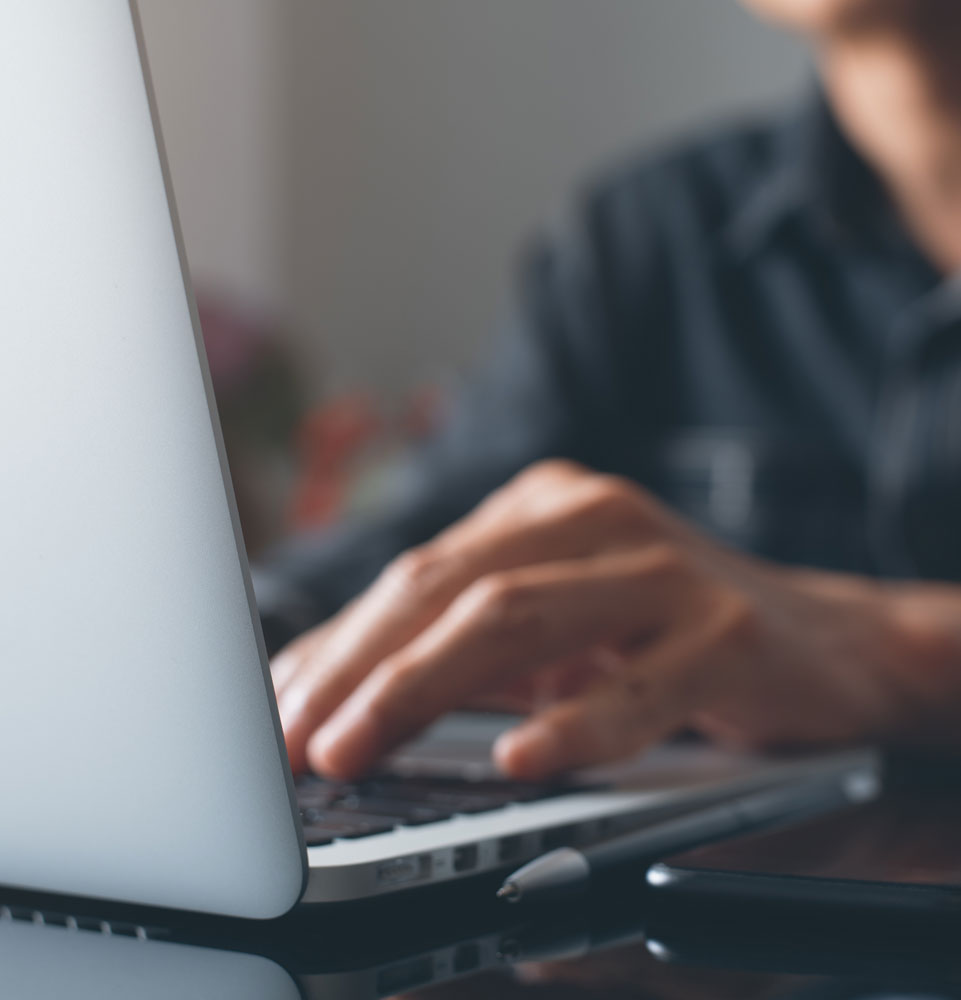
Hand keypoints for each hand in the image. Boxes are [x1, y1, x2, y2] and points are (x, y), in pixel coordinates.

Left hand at [272, 460, 960, 778]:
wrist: (825, 641)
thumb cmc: (669, 634)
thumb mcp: (557, 627)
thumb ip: (464, 648)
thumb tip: (341, 691)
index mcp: (543, 509)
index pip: (419, 572)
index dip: (339, 642)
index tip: (278, 708)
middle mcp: (596, 520)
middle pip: (452, 586)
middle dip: (360, 666)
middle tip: (296, 737)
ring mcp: (664, 573)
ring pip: (520, 618)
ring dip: (423, 688)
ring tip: (358, 748)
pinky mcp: (727, 635)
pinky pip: (639, 685)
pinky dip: (574, 723)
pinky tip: (521, 759)